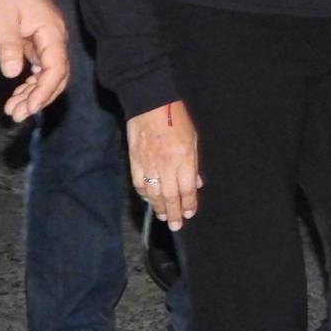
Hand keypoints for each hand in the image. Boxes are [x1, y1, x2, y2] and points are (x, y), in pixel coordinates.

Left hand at [0, 0, 69, 120]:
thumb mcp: (2, 20)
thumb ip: (9, 47)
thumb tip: (13, 74)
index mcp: (52, 32)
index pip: (56, 68)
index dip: (44, 91)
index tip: (29, 108)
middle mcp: (56, 38)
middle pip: (57, 75)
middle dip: (39, 97)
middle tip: (16, 114)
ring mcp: (48, 39)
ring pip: (49, 73)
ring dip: (34, 92)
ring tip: (14, 108)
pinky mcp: (39, 40)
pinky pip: (41, 66)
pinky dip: (31, 81)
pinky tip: (19, 92)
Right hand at [127, 101, 199, 230]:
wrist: (150, 104)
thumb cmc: (177, 119)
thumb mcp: (193, 138)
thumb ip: (194, 163)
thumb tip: (196, 184)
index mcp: (184, 158)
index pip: (186, 189)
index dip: (188, 204)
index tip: (189, 214)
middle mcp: (166, 165)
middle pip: (170, 196)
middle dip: (173, 213)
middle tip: (175, 225)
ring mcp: (149, 165)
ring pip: (153, 194)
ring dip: (159, 207)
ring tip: (164, 216)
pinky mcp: (134, 162)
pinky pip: (139, 184)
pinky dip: (145, 195)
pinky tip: (150, 201)